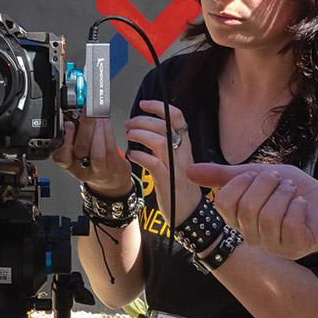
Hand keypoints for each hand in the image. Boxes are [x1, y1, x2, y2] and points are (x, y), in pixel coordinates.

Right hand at [51, 116, 136, 195]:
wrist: (112, 182)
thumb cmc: (93, 165)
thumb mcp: (78, 154)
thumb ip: (74, 137)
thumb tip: (77, 114)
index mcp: (70, 166)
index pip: (62, 157)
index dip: (65, 141)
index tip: (69, 124)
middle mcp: (84, 171)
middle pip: (81, 150)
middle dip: (85, 127)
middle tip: (88, 110)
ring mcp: (100, 172)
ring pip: (97, 151)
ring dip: (98, 130)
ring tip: (99, 116)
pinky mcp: (115, 168)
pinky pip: (110, 149)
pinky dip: (108, 132)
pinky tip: (106, 123)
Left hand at [124, 100, 197, 224]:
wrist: (189, 213)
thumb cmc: (180, 185)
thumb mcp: (176, 160)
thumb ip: (165, 144)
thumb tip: (149, 128)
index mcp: (185, 145)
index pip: (177, 117)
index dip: (160, 106)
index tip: (143, 104)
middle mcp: (183, 153)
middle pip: (165, 125)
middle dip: (143, 120)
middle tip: (128, 124)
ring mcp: (176, 167)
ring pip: (160, 141)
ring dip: (140, 135)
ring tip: (128, 136)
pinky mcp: (168, 182)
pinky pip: (153, 163)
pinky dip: (140, 156)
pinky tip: (132, 156)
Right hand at [184, 162, 317, 259]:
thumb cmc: (289, 190)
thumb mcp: (254, 175)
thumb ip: (223, 176)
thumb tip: (187, 171)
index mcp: (239, 222)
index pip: (223, 203)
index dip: (241, 182)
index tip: (258, 175)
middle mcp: (253, 238)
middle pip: (246, 208)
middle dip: (267, 184)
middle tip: (281, 181)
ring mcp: (274, 247)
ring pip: (269, 215)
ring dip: (285, 194)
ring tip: (292, 191)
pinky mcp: (296, 248)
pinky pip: (290, 223)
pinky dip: (299, 206)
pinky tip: (303, 206)